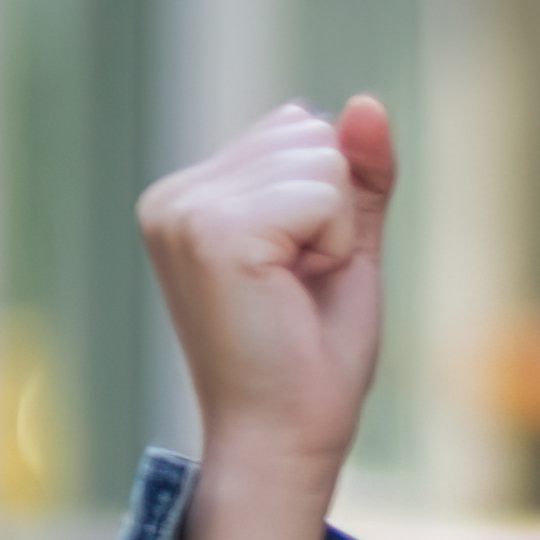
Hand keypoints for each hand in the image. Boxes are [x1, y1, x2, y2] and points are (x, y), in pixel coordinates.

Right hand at [133, 97, 394, 498]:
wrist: (286, 436)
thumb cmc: (312, 357)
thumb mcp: (345, 246)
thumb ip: (357, 175)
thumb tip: (365, 102)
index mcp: (190, 194)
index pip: (298, 127)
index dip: (330, 202)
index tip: (297, 270)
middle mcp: (173, 194)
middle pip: (310, 133)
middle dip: (334, 212)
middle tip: (298, 286)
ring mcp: (185, 210)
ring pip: (320, 158)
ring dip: (333, 232)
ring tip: (292, 292)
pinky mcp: (213, 231)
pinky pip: (321, 192)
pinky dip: (332, 244)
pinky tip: (292, 291)